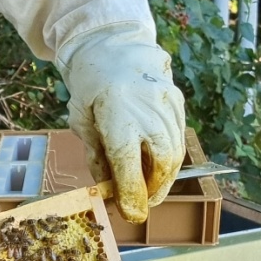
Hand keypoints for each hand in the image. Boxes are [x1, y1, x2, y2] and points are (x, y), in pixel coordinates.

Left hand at [62, 35, 185, 223]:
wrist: (115, 46)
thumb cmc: (91, 87)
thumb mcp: (81, 121)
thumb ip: (97, 155)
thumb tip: (109, 190)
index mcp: (117, 112)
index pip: (129, 162)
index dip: (132, 193)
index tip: (132, 213)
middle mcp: (147, 109)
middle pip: (162, 161)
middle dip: (154, 190)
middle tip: (141, 205)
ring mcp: (167, 104)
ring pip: (175, 152)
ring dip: (164, 178)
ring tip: (149, 190)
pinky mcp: (177, 102)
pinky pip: (179, 138)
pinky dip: (170, 158)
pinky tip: (157, 166)